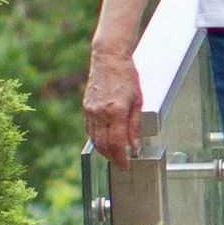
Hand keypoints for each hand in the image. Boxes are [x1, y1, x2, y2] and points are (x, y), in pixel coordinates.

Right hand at [83, 46, 143, 162]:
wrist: (108, 58)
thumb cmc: (126, 76)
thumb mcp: (137, 101)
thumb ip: (134, 125)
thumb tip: (134, 146)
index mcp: (116, 111)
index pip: (117, 144)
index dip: (121, 158)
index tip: (125, 166)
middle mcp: (100, 113)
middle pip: (104, 145)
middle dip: (112, 158)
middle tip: (120, 164)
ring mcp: (90, 111)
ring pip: (95, 139)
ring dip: (104, 150)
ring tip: (114, 156)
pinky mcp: (86, 108)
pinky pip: (89, 129)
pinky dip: (97, 139)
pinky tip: (104, 141)